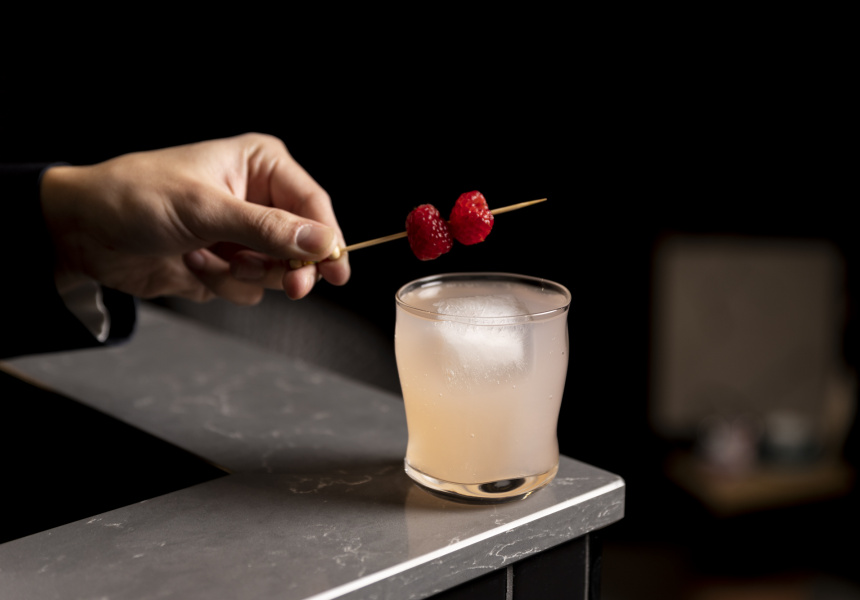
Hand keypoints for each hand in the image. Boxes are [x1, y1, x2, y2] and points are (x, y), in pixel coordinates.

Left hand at [40, 133, 349, 302]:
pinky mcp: (227, 264)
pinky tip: (191, 263)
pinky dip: (222, 284)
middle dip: (289, 266)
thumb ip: (267, 228)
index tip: (335, 270)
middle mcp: (258, 199)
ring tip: (208, 257)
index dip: (327, 238)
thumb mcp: (206, 209)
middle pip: (303, 243)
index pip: (313, 204)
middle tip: (292, 286)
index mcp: (260, 166)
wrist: (83, 232)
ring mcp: (243, 235)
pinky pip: (249, 289)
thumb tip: (321, 242)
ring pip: (277, 271)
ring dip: (244, 274)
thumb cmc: (137, 197)